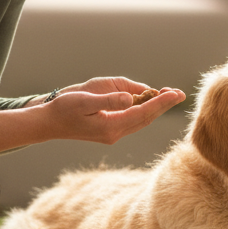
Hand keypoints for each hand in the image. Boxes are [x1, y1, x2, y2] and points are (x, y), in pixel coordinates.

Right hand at [45, 77, 186, 144]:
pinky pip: (132, 120)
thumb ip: (109, 100)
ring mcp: (112, 134)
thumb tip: (131, 99)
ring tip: (169, 96)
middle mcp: (114, 133)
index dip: (161, 102)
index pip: (143, 112)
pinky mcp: (109, 131)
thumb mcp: (84, 100)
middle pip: (146, 118)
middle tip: (180, 94)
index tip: (176, 93)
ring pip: (140, 120)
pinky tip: (148, 102)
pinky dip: (143, 111)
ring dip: (155, 109)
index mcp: (111, 126)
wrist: (47, 124)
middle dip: (163, 105)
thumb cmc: (63, 108)